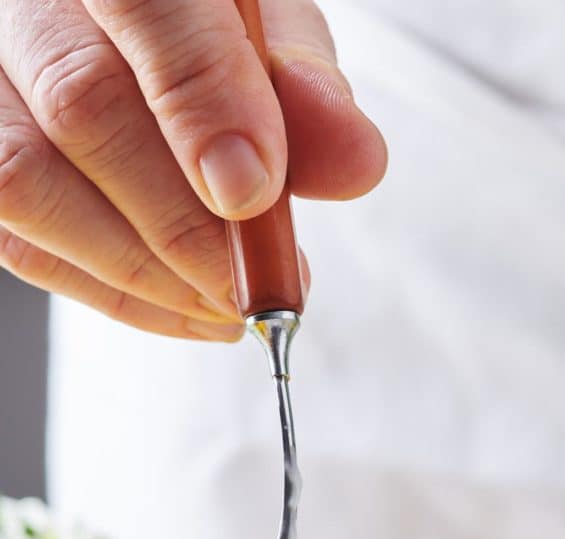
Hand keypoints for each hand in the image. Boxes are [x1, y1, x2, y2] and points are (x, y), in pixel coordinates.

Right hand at [0, 0, 385, 339]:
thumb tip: (355, 161)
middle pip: (81, 104)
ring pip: (26, 180)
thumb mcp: (261, 22)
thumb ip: (300, 84)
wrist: (121, 25)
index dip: (202, 101)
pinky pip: (18, 236)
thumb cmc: (199, 22)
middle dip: (185, 224)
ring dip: (144, 271)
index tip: (255, 193)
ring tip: (227, 305)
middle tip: (260, 284)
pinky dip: (110, 289)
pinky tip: (182, 307)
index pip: (146, 0)